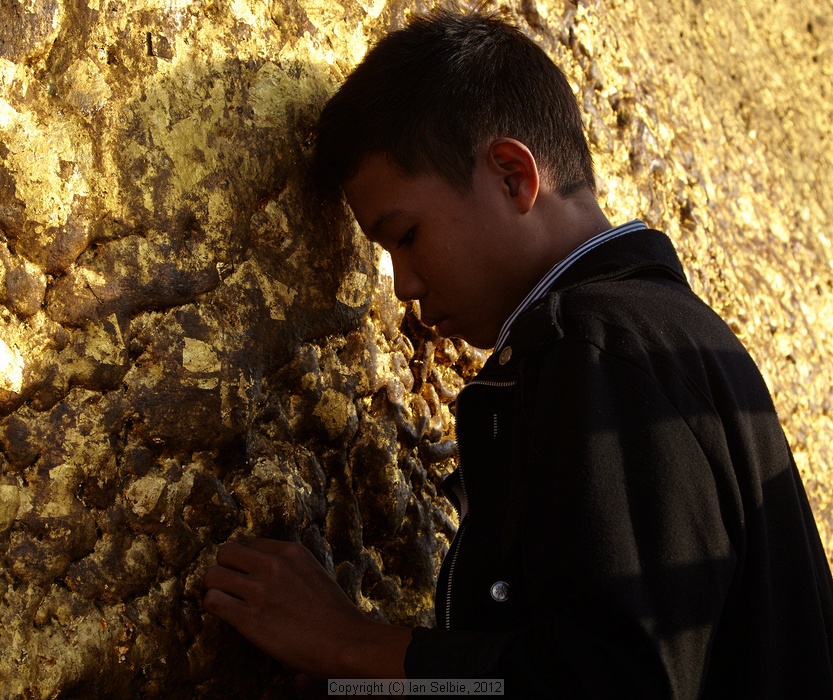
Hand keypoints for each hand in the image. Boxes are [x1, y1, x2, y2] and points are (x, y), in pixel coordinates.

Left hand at [203, 538, 410, 678]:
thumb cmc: (335, 615)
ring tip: (225, 601)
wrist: (345, 642)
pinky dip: (213, 608)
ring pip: (213, 575)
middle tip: (231, 586)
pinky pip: (212, 601)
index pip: (251, 544)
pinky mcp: (249, 617)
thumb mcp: (316, 574)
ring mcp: (260, 590)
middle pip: (226, 552)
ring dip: (215, 588)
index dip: (247, 562)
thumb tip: (275, 573)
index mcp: (292, 551)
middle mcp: (273, 564)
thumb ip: (292, 569)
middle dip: (225, 568)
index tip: (250, 576)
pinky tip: (226, 616)